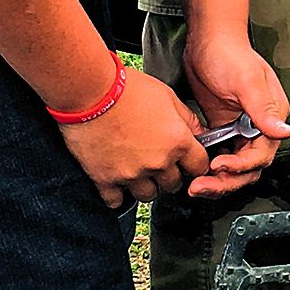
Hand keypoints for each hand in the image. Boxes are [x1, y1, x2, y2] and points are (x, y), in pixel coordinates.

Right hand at [56, 66, 220, 209]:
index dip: (193, 163)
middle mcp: (158, 162)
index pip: (199, 167)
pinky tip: (117, 181)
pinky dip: (117, 194)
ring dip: (145, 185)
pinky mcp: (106, 179)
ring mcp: (132, 174)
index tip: (186, 160)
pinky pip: (116, 201)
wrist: (89, 90)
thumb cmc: (126, 88)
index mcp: (177, 142)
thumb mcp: (167, 96)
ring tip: (137, 169)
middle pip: (174, 184)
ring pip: (148, 195)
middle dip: (168, 174)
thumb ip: (187, 120)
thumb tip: (199, 134)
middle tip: (157, 160)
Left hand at [182, 34, 289, 198]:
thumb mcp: (247, 82)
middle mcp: (259, 127)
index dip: (240, 166)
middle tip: (201, 187)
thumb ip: (264, 110)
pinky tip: (192, 168)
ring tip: (195, 186)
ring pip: (233, 166)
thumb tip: (285, 132)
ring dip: (217, 179)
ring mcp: (240, 129)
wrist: (208, 41)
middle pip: (248, 167)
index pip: (261, 155)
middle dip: (226, 181)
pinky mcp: (223, 128)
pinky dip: (208, 165)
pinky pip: (219, 154)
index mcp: (272, 117)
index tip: (219, 166)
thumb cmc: (230, 54)